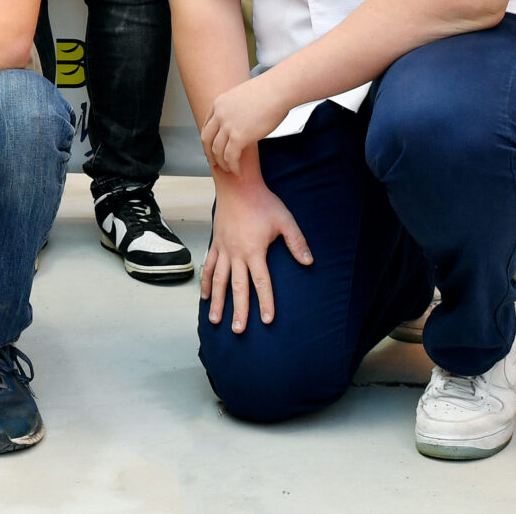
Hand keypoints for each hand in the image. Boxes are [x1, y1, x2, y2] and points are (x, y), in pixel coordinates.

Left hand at [198, 76, 283, 176]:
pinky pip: (230, 157)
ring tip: (229, 171)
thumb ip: (239, 110)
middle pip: (206, 139)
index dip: (210, 139)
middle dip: (209, 154)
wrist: (277, 90)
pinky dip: (233, 167)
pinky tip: (238, 172)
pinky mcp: (239, 136)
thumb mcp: (245, 97)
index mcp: (219, 103)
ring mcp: (227, 126)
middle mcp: (219, 114)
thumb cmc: (270, 92)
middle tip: (215, 164)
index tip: (214, 148)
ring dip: (222, 164)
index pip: (208, 125)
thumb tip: (245, 121)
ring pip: (217, 151)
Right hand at [201, 163, 310, 333]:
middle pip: (237, 287)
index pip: (261, 282)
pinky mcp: (216, 243)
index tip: (266, 320)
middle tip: (238, 331)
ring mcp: (223, 249)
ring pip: (219, 280)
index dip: (265, 301)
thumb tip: (309, 262)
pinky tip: (205, 295)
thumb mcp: (285, 220)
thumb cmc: (263, 201)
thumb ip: (297, 242)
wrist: (237, 185)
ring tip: (215, 320)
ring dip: (217, 301)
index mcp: (254, 250)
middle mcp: (236, 253)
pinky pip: (209, 266)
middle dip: (238, 310)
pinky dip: (206, 281)